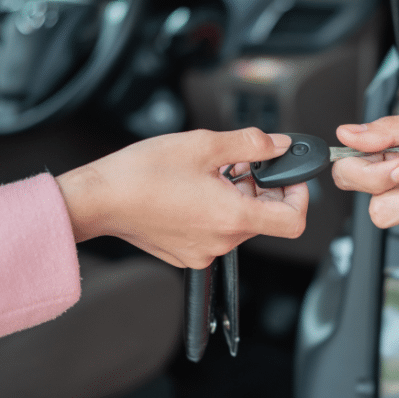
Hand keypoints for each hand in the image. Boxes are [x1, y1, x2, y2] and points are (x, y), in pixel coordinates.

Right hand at [57, 128, 308, 268]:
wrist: (98, 199)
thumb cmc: (142, 174)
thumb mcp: (204, 144)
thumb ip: (251, 144)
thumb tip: (279, 145)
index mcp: (233, 218)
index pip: (293, 221)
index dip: (299, 197)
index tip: (290, 178)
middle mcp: (221, 242)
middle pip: (265, 218)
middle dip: (261, 188)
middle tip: (241, 165)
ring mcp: (203, 251)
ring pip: (240, 223)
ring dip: (237, 197)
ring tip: (212, 174)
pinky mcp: (187, 253)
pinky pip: (216, 232)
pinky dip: (216, 211)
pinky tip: (195, 190)